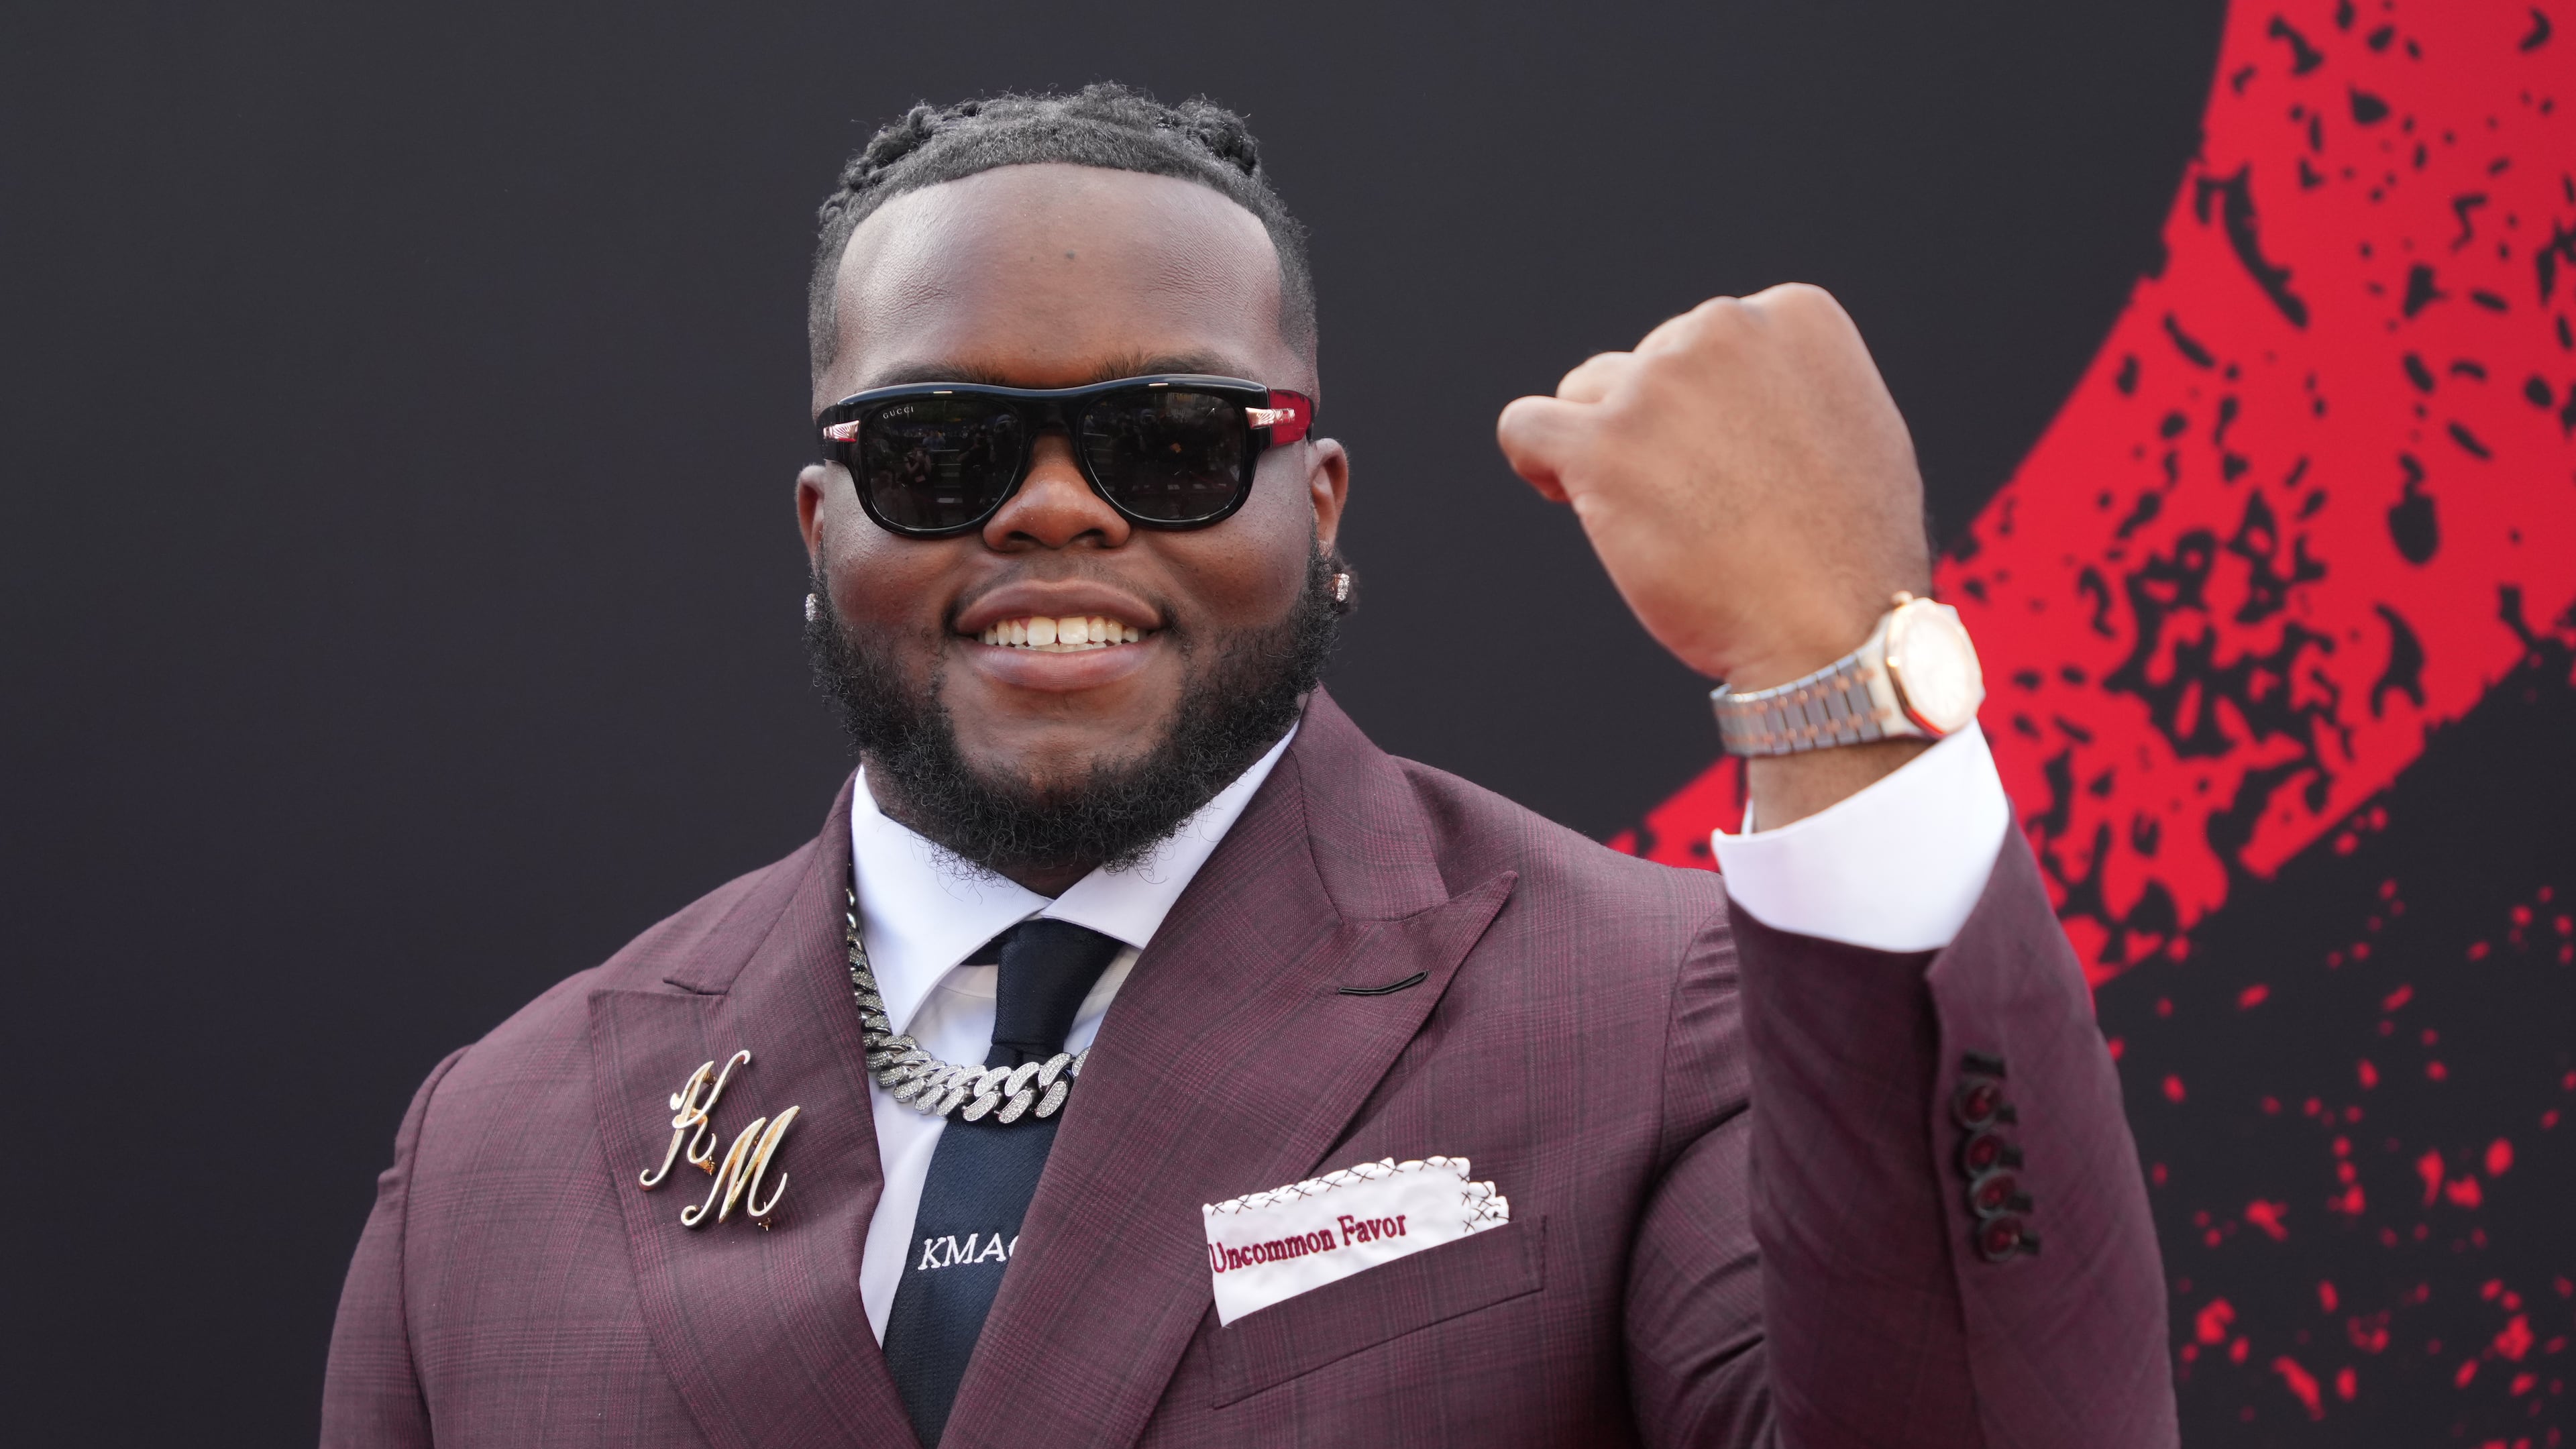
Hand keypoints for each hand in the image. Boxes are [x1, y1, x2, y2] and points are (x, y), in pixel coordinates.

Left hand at [1495, 283, 1929, 691]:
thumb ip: (1787, 382)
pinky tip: (1563, 492)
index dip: (1702, 403)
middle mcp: (1726, 330)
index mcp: (1792, 315)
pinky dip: (1534, 457)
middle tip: (1700, 504)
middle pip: (1645, 363)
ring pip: (1586, 392)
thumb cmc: (1848, 551)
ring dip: (1605, 448)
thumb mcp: (1853, 425)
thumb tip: (1734, 382)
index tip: (1727, 460)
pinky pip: (1524, 425)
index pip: (1703, 338)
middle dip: (1657, 426)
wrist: (1834, 627)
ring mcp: (1661, 385)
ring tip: (1654, 514)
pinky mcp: (1604, 445)